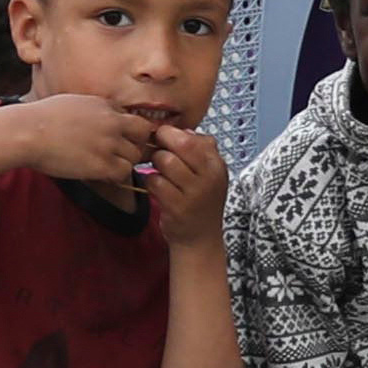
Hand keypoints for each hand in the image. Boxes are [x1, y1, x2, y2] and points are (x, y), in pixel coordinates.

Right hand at [7, 93, 168, 189]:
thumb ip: (93, 110)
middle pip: (143, 134)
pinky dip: (116, 175)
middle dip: (135, 144)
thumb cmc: (42, 118)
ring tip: (106, 165)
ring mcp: (109, 143)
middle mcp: (112, 122)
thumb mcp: (73, 103)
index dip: (128, 131)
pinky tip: (102, 174)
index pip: (132, 117)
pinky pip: (124, 172)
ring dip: (124, 162)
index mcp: (105, 105)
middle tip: (119, 154)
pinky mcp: (102, 163)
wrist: (28, 132)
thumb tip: (98, 117)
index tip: (118, 140)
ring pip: (135, 155)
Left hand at [145, 125, 227, 246]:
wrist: (199, 237)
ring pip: (163, 163)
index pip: (190, 138)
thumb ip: (201, 148)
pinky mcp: (176, 208)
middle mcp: (208, 178)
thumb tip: (182, 130)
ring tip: (160, 173)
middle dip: (161, 148)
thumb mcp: (210, 172)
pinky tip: (157, 188)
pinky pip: (155, 183)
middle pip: (175, 147)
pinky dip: (151, 183)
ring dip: (155, 166)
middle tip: (159, 155)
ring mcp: (193, 194)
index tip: (164, 140)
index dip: (170, 135)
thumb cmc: (201, 199)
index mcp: (216, 165)